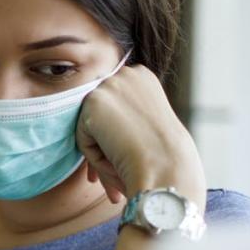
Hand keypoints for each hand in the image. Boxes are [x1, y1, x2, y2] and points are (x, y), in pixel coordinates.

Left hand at [75, 65, 205, 207]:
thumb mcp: (147, 127)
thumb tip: (101, 130)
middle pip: (99, 116)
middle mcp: (126, 74)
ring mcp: (109, 86)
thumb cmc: (164, 157)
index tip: (121, 157)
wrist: (166, 168)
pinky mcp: (93, 103)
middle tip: (110, 175)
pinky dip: (95, 157)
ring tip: (119, 172)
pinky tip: (116, 161)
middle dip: (104, 147)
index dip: (114, 135)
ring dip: (101, 155)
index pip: (113, 107)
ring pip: (90, 129)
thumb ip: (125, 119)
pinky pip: (83, 138)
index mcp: (143, 76)